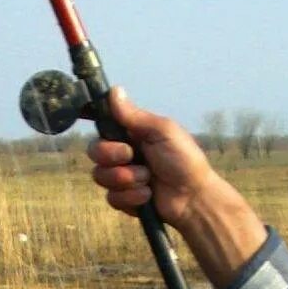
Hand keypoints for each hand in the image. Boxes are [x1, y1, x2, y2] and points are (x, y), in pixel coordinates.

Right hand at [88, 88, 218, 227]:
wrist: (193, 197)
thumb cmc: (184, 159)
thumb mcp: (162, 131)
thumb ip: (134, 116)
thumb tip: (114, 90)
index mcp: (131, 133)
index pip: (102, 124)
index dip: (96, 125)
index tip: (103, 129)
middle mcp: (122, 153)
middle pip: (94, 151)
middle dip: (111, 156)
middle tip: (132, 156)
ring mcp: (121, 176)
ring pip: (100, 176)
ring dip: (126, 178)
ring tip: (148, 180)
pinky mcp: (123, 198)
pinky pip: (112, 198)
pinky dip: (131, 197)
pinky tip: (148, 195)